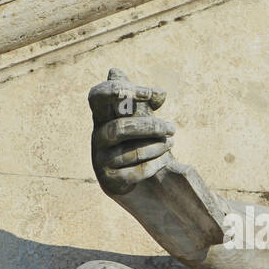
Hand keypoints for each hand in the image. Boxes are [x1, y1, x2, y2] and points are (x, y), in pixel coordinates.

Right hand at [89, 68, 174, 195]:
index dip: (116, 90)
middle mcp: (97, 137)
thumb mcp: (134, 116)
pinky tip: (166, 158)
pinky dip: (156, 163)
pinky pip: (137, 171)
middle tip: (171, 128)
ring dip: (157, 146)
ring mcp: (101, 159)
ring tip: (171, 142)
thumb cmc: (130, 138)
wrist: (121, 176)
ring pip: (133, 152)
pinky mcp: (110, 179)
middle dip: (151, 127)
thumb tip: (162, 94)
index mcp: (101, 116)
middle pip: (120, 128)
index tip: (149, 93)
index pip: (97, 96)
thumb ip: (143, 101)